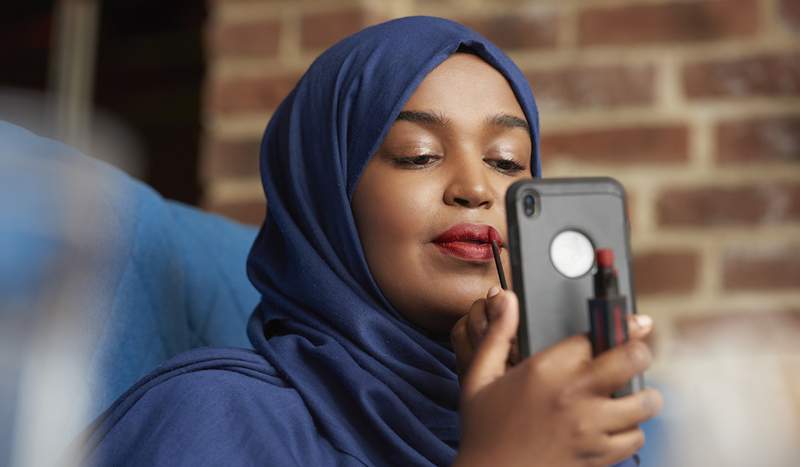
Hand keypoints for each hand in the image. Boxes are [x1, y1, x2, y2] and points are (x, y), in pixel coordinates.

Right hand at [453, 289, 661, 466]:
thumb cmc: (482, 429)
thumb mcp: (479, 376)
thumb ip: (497, 334)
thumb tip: (506, 298)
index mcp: (545, 370)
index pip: (596, 336)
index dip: (619, 325)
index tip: (634, 321)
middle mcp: (573, 394)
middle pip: (633, 359)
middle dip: (639, 351)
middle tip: (634, 354)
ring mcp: (590, 427)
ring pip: (644, 402)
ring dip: (642, 395)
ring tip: (629, 393)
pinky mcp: (598, 455)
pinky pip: (636, 437)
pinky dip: (632, 430)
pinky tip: (617, 425)